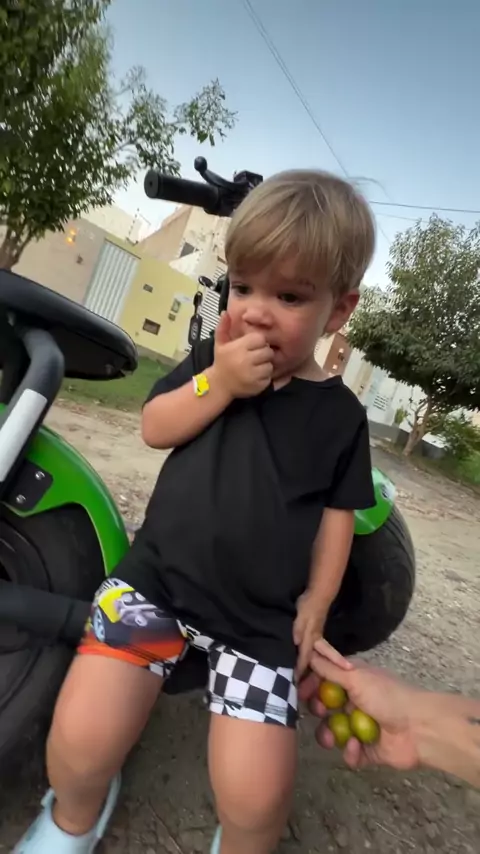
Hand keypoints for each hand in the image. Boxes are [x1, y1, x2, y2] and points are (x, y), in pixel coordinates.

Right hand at [213, 312, 272, 397]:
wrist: (218, 385)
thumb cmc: (221, 362)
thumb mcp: (220, 343)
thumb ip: (223, 327)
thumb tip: (225, 312)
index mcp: (239, 348)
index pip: (260, 339)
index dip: (258, 343)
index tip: (252, 347)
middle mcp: (246, 360)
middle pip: (268, 352)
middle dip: (263, 354)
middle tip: (256, 357)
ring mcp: (252, 374)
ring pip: (270, 365)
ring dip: (265, 366)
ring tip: (256, 367)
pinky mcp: (257, 386)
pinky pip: (268, 378)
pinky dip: (264, 378)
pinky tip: (255, 377)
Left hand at [293, 590, 327, 680]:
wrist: (318, 595)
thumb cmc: (308, 606)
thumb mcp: (300, 616)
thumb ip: (298, 629)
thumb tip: (296, 643)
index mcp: (311, 638)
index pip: (305, 657)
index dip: (300, 669)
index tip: (296, 681)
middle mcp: (315, 640)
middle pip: (319, 659)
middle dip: (319, 674)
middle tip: (321, 688)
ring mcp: (317, 637)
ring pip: (318, 655)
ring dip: (319, 666)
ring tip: (317, 678)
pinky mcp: (316, 634)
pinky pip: (316, 649)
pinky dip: (315, 656)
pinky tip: (312, 659)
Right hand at [298, 639, 420, 771]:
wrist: (419, 728)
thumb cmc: (388, 696)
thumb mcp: (356, 677)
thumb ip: (329, 669)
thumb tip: (308, 651)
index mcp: (354, 681)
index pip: (324, 680)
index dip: (311, 685)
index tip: (300, 691)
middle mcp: (355, 702)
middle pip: (325, 707)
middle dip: (318, 711)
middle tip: (321, 712)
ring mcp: (360, 727)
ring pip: (333, 733)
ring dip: (328, 736)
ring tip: (332, 739)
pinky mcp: (367, 750)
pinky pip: (350, 754)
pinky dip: (350, 752)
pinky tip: (357, 747)